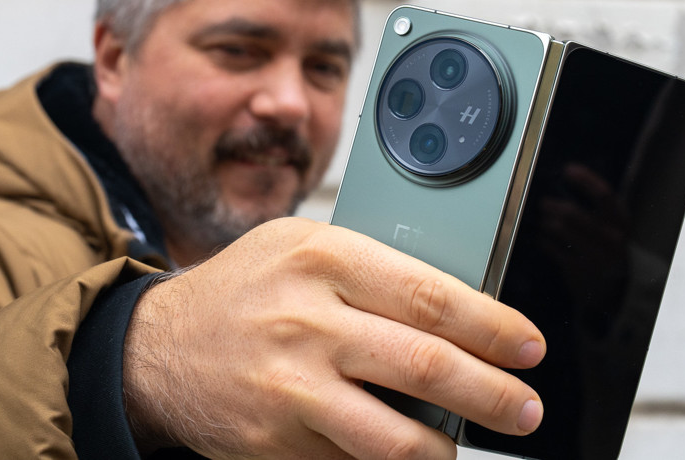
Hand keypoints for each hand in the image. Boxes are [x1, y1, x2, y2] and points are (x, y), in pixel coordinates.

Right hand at [122, 217, 544, 458]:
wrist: (157, 349)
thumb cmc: (244, 290)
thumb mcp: (301, 246)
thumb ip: (373, 269)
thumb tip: (461, 309)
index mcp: (322, 259)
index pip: (431, 296)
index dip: (493, 327)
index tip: (527, 346)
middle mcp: (307, 322)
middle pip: (426, 366)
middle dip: (493, 395)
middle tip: (524, 408)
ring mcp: (290, 388)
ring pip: (397, 436)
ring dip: (448, 449)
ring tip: (469, 442)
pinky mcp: (277, 441)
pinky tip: (408, 454)